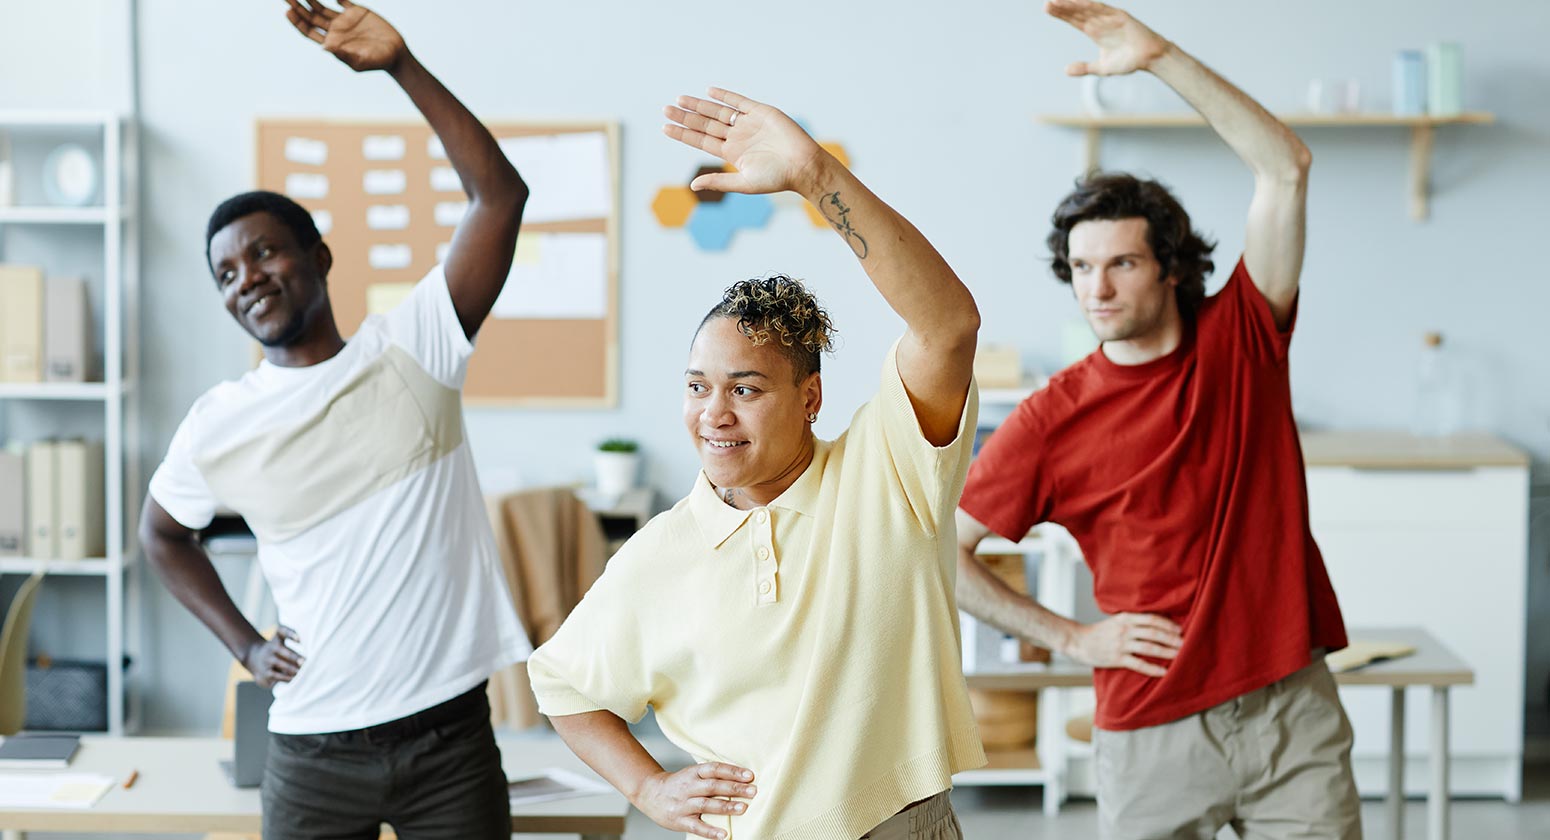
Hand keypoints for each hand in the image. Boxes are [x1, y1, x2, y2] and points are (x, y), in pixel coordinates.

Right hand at [242, 625, 303, 687]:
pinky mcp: (266, 673)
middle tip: (304, 661)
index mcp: (277, 638)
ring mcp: (268, 660)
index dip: (291, 634)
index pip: (282, 631)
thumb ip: (292, 637)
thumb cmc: (276, 649)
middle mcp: (271, 648)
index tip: (299, 639)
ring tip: (301, 671)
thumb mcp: (280, 639)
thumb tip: (303, 651)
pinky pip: (277, 676)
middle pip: (284, 652)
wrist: (254, 658)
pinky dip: (286, 677)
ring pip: (281, 665)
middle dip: (295, 657)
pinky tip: (294, 678)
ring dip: (292, 669)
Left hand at [284, 0, 408, 73]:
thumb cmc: (378, 62)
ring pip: (321, 7)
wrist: (396, 54)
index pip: (309, 31)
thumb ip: (344, 54)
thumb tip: (326, 47)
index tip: (288, 10)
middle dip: (298, 6)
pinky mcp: (357, 12)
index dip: (297, 21)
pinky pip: (342, 0)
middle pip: (311, 17)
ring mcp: (345, 20)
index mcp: (332, 42)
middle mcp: (336, 30)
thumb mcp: (360, 61)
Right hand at [633, 762, 756, 839]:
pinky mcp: (679, 820)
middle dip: (734, 788)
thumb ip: (712, 776)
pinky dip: (710, 831)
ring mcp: (683, 804)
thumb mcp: (692, 774)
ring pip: (706, 804)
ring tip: (743, 808)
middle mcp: (688, 787)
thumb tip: (742, 778)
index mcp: (693, 773)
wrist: (649, 793)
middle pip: (713, 786)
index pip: (715, 769)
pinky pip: (696, 826)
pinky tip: (724, 834)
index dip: (732, 771)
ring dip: (726, 806)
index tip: (750, 776)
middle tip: (753, 791)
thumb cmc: (679, 784)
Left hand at [663, 88, 826, 196]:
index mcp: (731, 154)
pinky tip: (709, 92)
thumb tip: (692, 186)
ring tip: (679, 99)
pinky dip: (725, 96)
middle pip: (705, 124)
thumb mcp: (744, 183)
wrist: (804, 166)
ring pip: (718, 112)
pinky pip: (739, 102)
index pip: (701, 141)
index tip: (665, 127)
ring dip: (699, 105)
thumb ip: (719, 181)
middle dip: (686, 117)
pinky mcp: (761, 112)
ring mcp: (748, 124)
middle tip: (666, 108)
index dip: (683, 134)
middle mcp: (737, 137)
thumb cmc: (777, 178)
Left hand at [1046, 0, 1169, 76]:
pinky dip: (1090, 5)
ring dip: (1072, 4)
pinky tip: (1078, 2)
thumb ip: (1085, 68)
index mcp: (1095, 31)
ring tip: (1056, 1)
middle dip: (1061, 8)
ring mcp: (1109, 18)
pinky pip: (1103, 8)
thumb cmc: (1128, 61)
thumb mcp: (1102, 68)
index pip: (1074, 20)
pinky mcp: (1120, 16)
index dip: (1061, 14)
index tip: (1046, 9)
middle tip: (1046, 4)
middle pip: (1077, 12)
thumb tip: (1065, 70)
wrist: (1149, 58)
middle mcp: (1100, 22)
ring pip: (1087, 9)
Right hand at [1065, 613, 1181, 676]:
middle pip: (1154, 633)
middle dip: (1171, 639)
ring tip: (1180, 656)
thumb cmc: (1100, 631)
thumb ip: (1134, 621)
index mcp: (1126, 618)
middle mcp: (1125, 630)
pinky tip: (1164, 672)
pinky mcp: (1117, 658)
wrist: (1078, 641)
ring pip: (1149, 648)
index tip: (1180, 630)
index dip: (1168, 625)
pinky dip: (1152, 669)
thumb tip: (1158, 624)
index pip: (1152, 619)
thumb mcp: (1116, 620)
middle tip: (1186, 644)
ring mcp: (1121, 644)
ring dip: (1166, 652)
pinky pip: (1139, 664)